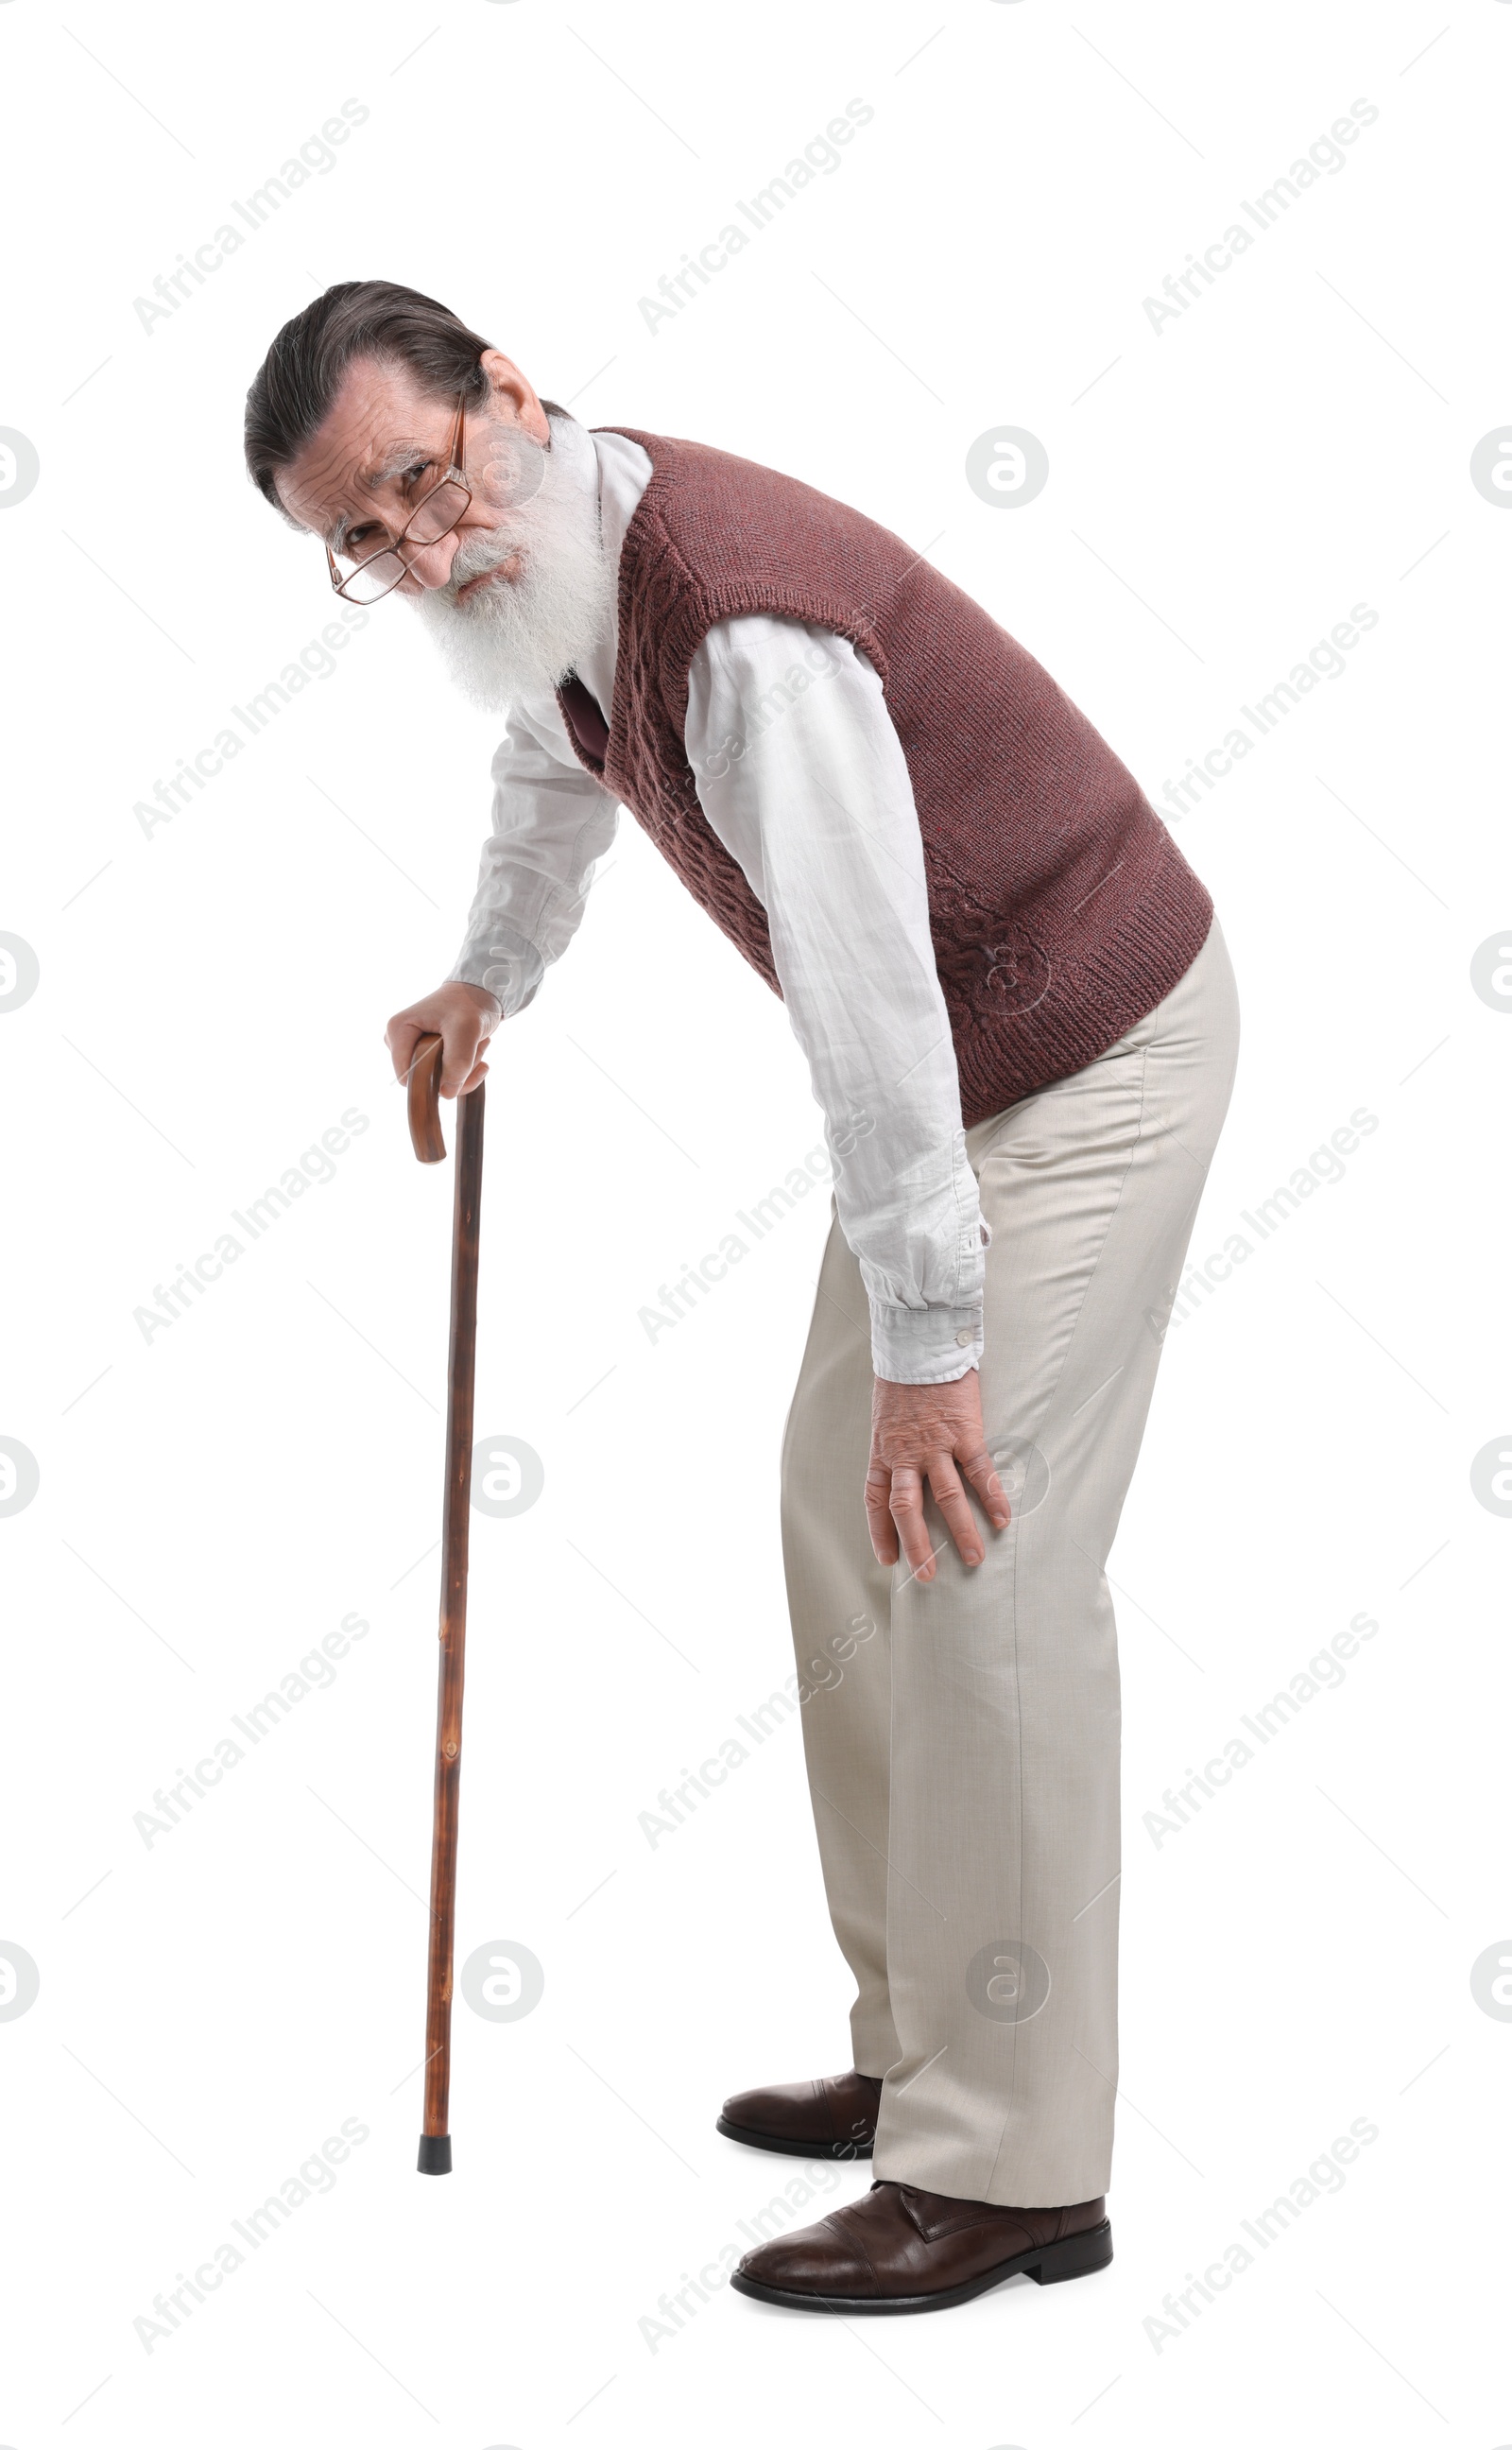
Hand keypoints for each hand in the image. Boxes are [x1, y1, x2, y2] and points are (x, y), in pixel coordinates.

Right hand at [386, 981, 502, 1099]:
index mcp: (398, 1031)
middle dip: (456, 1072)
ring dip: (465, 1069)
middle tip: (475, 1048)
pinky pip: (446, 1078)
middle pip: (424, 1081)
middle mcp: (400, 1042)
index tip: (463, 1063)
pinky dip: (467, 1068)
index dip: (434, 1080)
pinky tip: (479, 1050)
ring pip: (439, 1081)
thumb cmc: (470, 1003)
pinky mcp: (427, 1055)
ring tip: (477, 1044)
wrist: (482, 992)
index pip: (407, 1077)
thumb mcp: (466, 1029)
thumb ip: (456, 1062)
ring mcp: (413, 1049)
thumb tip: (447, 1092)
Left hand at [865, 1368, 1009, 1582]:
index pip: (876, 1500)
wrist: (920, 1345)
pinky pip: (979, 1471)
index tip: (888, 1559)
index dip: (880, 1532)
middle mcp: (906, 1454)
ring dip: (961, 1531)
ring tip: (974, 1559)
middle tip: (928, 1575)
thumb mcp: (885, 1416)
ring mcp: (936, 1445)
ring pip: (946, 1498)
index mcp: (883, 1451)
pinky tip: (1002, 1519)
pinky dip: (992, 1497)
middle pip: (907, 1510)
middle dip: (918, 1546)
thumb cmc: (902, 1379)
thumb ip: (893, 1446)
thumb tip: (903, 1469)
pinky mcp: (964, 1432)